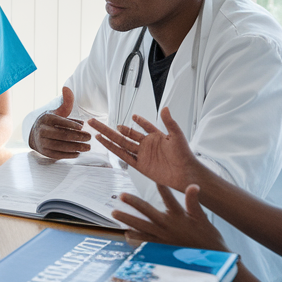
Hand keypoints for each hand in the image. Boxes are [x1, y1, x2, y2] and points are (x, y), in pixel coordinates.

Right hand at [28, 86, 90, 158]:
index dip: (72, 124)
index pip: (60, 121)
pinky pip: (58, 154)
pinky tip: (78, 153)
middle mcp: (42, 130)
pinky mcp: (44, 152)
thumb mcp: (57, 111)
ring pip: (61, 146)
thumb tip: (67, 88)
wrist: (34, 134)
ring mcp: (42, 142)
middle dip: (78, 137)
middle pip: (62, 135)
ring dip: (76, 147)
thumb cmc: (51, 122)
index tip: (83, 127)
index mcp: (46, 118)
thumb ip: (65, 102)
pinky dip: (69, 155)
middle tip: (89, 138)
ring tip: (87, 147)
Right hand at [88, 107, 202, 190]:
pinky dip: (114, 150)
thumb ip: (169, 122)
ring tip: (96, 130)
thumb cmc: (184, 155)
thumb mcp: (177, 135)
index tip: (134, 116)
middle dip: (110, 128)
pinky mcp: (139, 165)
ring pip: (121, 144)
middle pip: (124, 134)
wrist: (185, 174)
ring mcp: (141, 155)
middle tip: (96, 121)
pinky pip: (124, 156)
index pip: (144, 126)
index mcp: (156, 137)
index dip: (140, 122)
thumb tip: (165, 108)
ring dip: (108, 137)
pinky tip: (106, 143)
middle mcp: (146, 145)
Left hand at [113, 185, 228, 251]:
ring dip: (128, 220)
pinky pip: (144, 242)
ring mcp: (162, 237)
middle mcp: (167, 226)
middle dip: (134, 203)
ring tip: (115, 214)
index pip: (169, 199)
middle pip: (147, 212)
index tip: (154, 179)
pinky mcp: (160, 247)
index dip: (162, 189)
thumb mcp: (202, 217)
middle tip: (121, 195)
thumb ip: (194, 201)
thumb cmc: (207, 237)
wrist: (208, 260)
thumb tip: (194, 185)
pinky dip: (135, 238)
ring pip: (141, 227)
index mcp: (178, 217)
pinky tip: (126, 234)